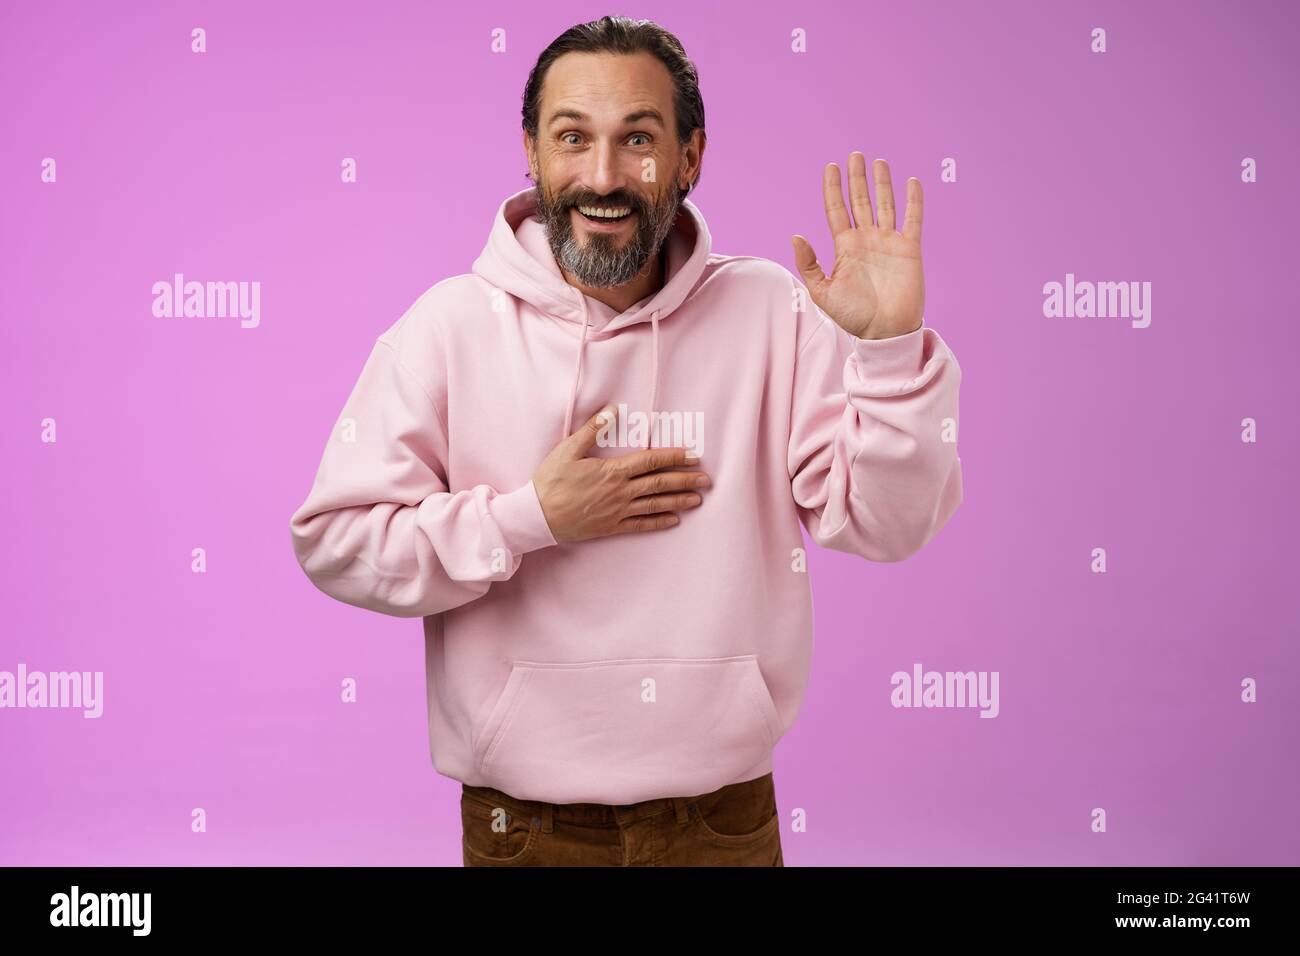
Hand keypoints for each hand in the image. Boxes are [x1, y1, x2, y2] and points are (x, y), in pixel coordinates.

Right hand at [533, 404, 710, 542]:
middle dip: (685, 479)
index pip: (650, 461)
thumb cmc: (550, 481)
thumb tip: (612, 410)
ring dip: (678, 501)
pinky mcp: (610, 527)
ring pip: (655, 504)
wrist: (536, 516)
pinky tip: (674, 520)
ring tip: (698, 499)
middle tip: (707, 479)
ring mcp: (617, 511)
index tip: (693, 455)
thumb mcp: (567, 450)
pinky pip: (640, 525)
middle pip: (659, 483)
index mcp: (612, 471)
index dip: (673, 457)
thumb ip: (591, 430)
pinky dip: (658, 522)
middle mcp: (620, 492)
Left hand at [791, 152, 924, 339]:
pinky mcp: (909, 249)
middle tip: (854, 155)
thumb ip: (809, 265)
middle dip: (856, 179)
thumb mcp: (823, 292)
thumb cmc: (853, 316)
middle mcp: (866, 240)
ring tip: (878, 162)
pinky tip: (911, 182)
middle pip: (860, 201)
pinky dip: (913, 201)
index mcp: (844, 247)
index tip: (830, 167)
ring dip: (882, 183)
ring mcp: (888, 242)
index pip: (837, 210)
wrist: (884, 332)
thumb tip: (796, 236)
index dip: (833, 189)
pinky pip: (912, 219)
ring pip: (885, 204)